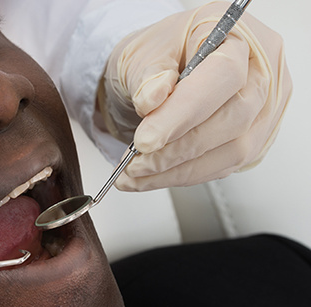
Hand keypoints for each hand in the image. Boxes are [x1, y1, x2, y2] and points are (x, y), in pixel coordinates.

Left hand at [98, 1, 291, 190]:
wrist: (168, 65)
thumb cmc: (164, 51)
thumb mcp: (145, 52)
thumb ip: (148, 75)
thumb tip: (151, 100)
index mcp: (238, 36)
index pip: (222, 75)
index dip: (183, 113)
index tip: (144, 140)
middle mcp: (263, 72)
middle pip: (233, 118)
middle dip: (177, 149)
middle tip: (135, 163)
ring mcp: (265, 108)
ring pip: (233, 150)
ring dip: (178, 170)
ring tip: (137, 174)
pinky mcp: (255, 138)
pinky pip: (226, 165)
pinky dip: (186, 175)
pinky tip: (155, 176)